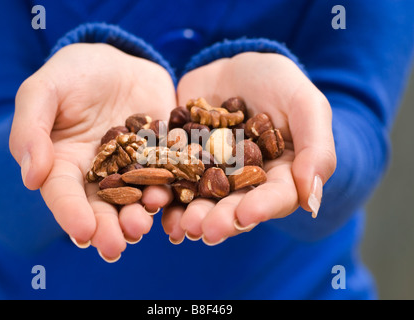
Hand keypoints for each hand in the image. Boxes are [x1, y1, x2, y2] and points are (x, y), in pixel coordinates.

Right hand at [9, 43, 175, 260]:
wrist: (121, 63)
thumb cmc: (75, 73)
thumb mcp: (44, 90)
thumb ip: (31, 129)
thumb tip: (31, 178)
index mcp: (65, 163)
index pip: (63, 194)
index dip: (70, 214)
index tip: (82, 233)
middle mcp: (99, 175)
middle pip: (100, 207)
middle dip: (107, 229)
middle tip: (115, 247)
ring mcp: (134, 169)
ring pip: (135, 199)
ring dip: (138, 216)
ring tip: (143, 228)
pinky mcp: (163, 160)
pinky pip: (168, 178)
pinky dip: (171, 192)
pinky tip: (173, 201)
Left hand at [162, 52, 335, 244]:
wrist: (232, 65)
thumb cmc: (277, 82)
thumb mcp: (305, 104)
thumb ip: (317, 149)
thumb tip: (313, 204)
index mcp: (280, 174)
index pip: (276, 197)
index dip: (262, 208)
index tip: (246, 215)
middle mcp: (245, 182)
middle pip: (235, 206)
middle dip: (221, 220)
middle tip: (206, 230)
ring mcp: (212, 174)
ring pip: (202, 200)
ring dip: (192, 215)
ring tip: (181, 224)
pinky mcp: (183, 162)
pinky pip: (172, 180)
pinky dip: (165, 194)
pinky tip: (155, 204)